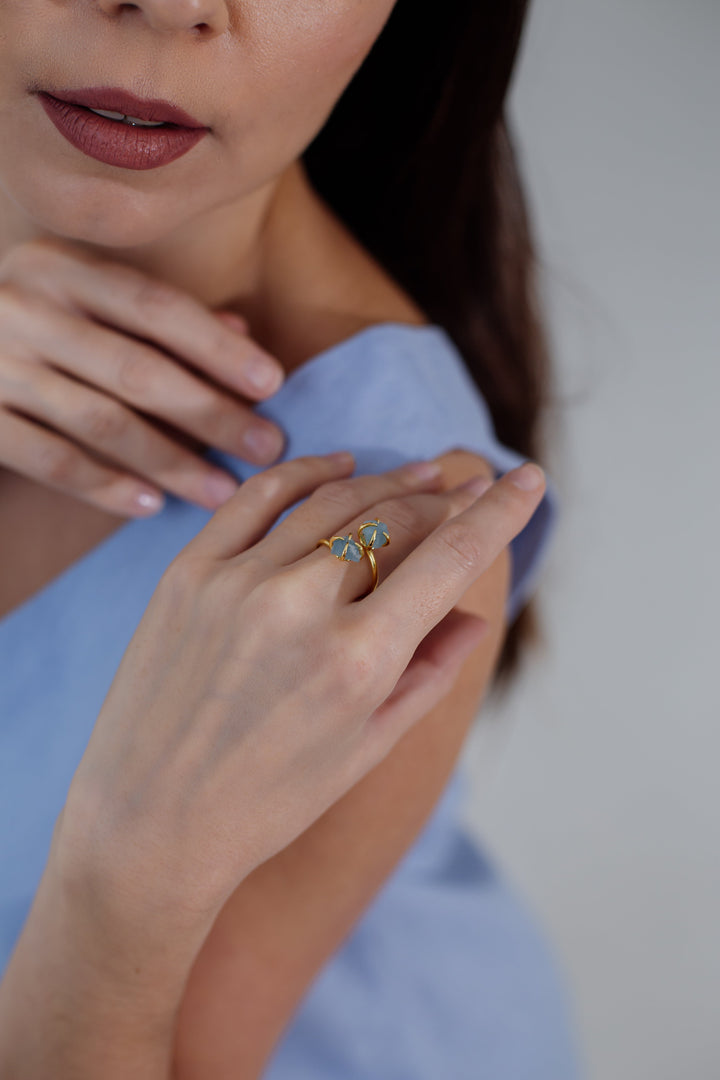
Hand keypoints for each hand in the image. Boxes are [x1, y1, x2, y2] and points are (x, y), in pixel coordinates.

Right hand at [0, 237, 285, 515]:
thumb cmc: (35, 323)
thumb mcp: (85, 297)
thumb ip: (158, 316)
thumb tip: (243, 332)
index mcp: (60, 269)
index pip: (155, 306)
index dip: (216, 347)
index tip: (271, 383)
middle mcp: (25, 310)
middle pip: (137, 370)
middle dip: (211, 413)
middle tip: (266, 447)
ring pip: (102, 422)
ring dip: (171, 461)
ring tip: (221, 491)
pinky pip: (53, 461)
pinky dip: (105, 486)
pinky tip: (151, 505)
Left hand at [56, 451, 544, 941]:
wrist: (147, 827)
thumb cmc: (266, 804)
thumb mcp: (365, 750)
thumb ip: (429, 674)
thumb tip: (477, 616)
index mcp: (357, 662)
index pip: (450, 560)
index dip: (499, 512)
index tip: (528, 479)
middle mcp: (300, 609)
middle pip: (396, 520)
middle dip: (446, 499)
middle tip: (470, 485)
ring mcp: (238, 583)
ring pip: (336, 501)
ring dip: (389, 479)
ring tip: (423, 472)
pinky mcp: (188, 573)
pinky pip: (259, 497)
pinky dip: (307, 471)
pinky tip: (341, 463)